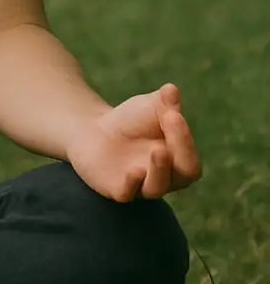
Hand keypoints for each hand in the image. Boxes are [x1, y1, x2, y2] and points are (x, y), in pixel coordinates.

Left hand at [67, 82, 201, 201]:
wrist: (94, 130)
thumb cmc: (131, 120)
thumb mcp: (149, 106)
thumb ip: (164, 101)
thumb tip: (171, 90)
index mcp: (178, 161)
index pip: (190, 158)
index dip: (185, 138)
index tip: (173, 114)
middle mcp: (164, 178)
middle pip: (183, 175)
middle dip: (180, 150)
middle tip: (171, 120)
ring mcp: (140, 186)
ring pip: (156, 188)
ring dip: (159, 170)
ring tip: (157, 150)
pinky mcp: (116, 189)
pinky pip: (127, 193)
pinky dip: (132, 184)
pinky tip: (134, 171)